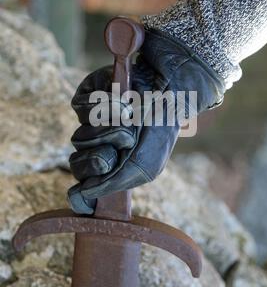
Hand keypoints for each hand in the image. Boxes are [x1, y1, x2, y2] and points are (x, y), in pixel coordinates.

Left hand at [68, 29, 224, 213]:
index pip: (84, 185)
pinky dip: (105, 108)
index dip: (85, 188)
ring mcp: (90, 122)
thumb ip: (113, 184)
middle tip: (120, 149)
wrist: (170, 91)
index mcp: (110, 167)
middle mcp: (98, 146)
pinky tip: (124, 103)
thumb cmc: (159, 131)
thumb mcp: (144, 168)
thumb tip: (80, 195)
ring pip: (79, 138)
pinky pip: (81, 109)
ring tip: (131, 122)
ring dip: (109, 131)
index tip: (86, 192)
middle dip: (99, 159)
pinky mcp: (87, 97)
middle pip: (77, 164)